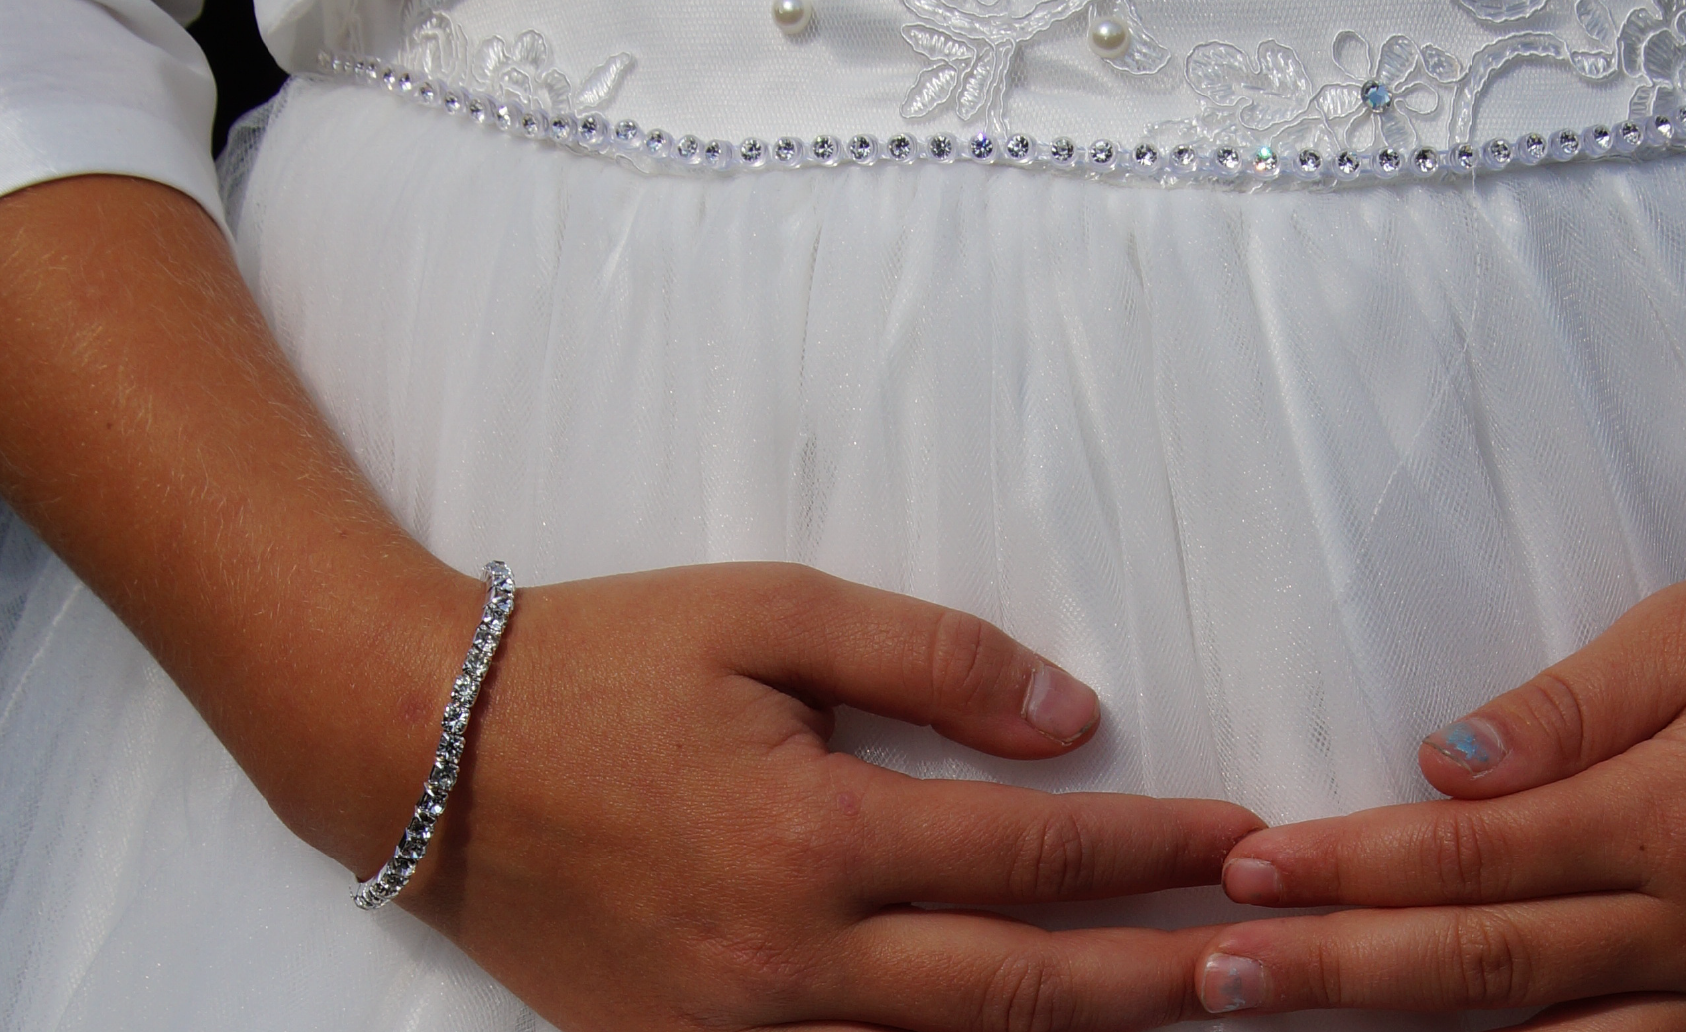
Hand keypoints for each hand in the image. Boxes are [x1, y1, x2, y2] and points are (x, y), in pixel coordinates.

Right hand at [0, 179, 1261, 1031]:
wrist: (419, 751)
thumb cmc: (604, 660)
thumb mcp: (770, 612)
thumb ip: (932, 659)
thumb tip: (1074, 718)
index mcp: (814, 833)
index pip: (1032, 855)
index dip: (1154, 849)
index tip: (1243, 838)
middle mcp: (789, 960)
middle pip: (1022, 995)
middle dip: (1159, 984)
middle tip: (1267, 970)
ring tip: (1184, 1026)